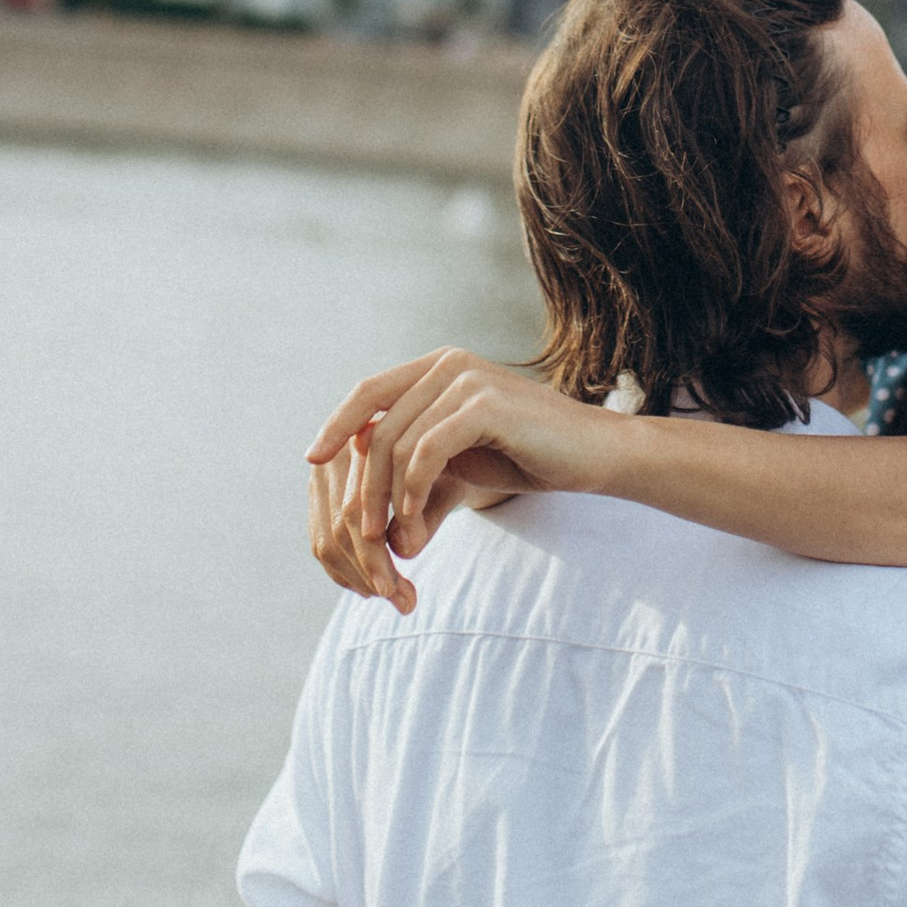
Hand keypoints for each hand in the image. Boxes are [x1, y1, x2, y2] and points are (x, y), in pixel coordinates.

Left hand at [303, 351, 627, 611]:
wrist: (593, 456)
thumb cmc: (530, 457)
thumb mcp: (462, 465)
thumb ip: (419, 481)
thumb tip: (378, 530)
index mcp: (439, 368)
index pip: (369, 390)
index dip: (337, 423)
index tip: (313, 460)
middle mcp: (448, 364)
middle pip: (378, 425)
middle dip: (365, 487)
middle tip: (366, 537)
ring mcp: (467, 379)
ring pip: (398, 443)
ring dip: (390, 501)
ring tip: (400, 542)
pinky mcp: (485, 404)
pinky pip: (426, 450)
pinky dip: (414, 491)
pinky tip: (417, 521)